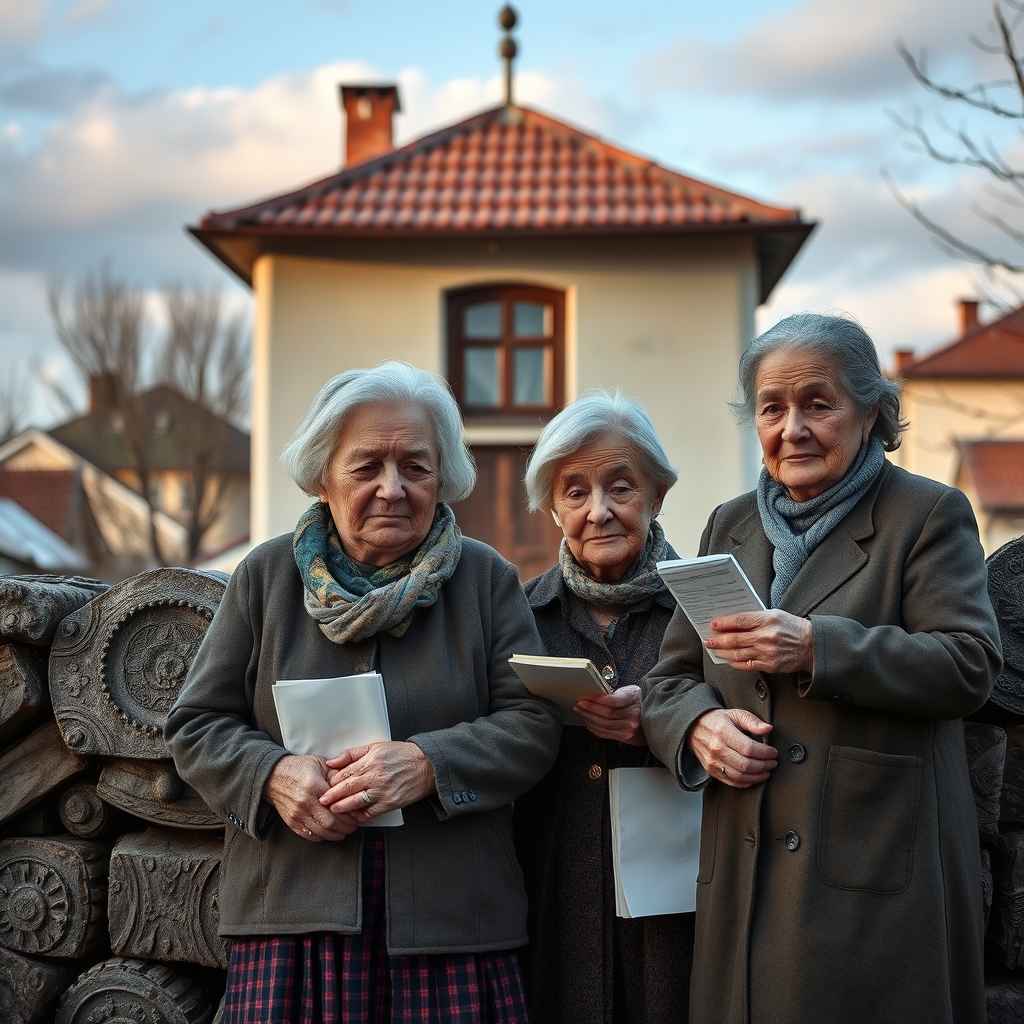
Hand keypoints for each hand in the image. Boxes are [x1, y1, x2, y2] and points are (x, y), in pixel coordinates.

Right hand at [262, 754, 360, 841]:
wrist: (273, 777)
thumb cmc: (298, 768)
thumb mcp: (319, 763)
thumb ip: (336, 773)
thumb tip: (351, 782)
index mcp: (314, 786)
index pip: (337, 805)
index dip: (349, 813)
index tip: (357, 814)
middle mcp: (305, 802)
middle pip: (330, 822)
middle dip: (346, 827)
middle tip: (354, 825)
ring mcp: (297, 815)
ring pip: (321, 832)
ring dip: (336, 834)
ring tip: (345, 831)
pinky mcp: (292, 822)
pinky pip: (310, 836)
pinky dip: (323, 837)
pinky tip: (330, 833)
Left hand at [321, 741, 436, 820]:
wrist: (426, 765)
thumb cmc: (401, 754)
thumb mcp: (376, 747)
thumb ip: (353, 754)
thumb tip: (333, 761)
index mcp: (371, 760)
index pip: (346, 773)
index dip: (333, 781)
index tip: (324, 786)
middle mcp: (376, 776)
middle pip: (348, 788)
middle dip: (333, 796)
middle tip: (322, 801)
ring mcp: (384, 790)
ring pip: (357, 801)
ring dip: (344, 807)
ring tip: (334, 810)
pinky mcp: (391, 802)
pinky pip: (372, 811)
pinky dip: (362, 815)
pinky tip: (355, 816)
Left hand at [574, 685, 645, 744]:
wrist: (655, 714)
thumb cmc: (640, 700)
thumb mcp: (631, 691)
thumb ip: (616, 694)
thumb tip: (596, 698)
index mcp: (634, 699)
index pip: (614, 701)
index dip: (598, 701)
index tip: (586, 699)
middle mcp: (633, 716)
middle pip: (607, 715)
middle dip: (589, 710)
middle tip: (578, 704)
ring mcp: (630, 728)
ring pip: (604, 726)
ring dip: (589, 719)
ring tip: (580, 712)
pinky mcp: (627, 737)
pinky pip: (607, 734)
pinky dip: (595, 729)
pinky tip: (588, 722)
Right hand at [687, 708, 777, 787]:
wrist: (694, 728)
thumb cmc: (716, 721)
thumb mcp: (734, 714)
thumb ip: (752, 721)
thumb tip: (767, 729)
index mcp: (722, 732)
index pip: (748, 748)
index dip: (765, 752)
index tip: (773, 752)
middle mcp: (716, 748)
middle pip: (745, 764)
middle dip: (764, 765)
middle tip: (773, 762)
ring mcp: (713, 762)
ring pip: (740, 776)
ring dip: (758, 776)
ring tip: (767, 770)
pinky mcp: (712, 771)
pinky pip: (732, 782)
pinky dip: (746, 782)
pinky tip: (754, 777)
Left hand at [704, 610, 813, 673]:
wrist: (811, 645)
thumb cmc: (792, 627)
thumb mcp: (775, 615)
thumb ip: (755, 618)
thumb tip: (733, 622)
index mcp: (767, 620)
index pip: (740, 620)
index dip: (724, 623)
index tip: (713, 625)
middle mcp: (766, 636)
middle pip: (735, 639)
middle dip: (718, 640)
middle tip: (709, 640)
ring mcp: (767, 652)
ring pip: (738, 654)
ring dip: (723, 653)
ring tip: (715, 650)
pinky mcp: (770, 665)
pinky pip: (747, 665)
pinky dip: (735, 663)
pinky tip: (729, 660)